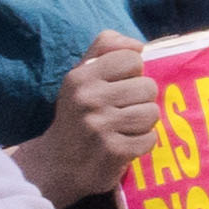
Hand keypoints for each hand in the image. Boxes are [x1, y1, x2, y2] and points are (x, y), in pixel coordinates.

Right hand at [20, 32, 157, 206]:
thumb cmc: (77, 113)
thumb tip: (138, 45)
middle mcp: (88, 99)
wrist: (56, 163)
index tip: (116, 87)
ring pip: (152, 113)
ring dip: (142, 123)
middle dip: (139, 100)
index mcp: (80, 77)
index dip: (131, 73)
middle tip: (118, 112)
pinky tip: (122, 144)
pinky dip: (141, 143)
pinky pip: (150, 139)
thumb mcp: (82, 75)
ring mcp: (100, 126)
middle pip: (148, 87)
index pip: (132, 58)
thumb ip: (105, 48)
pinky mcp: (113, 151)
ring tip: (121, 128)